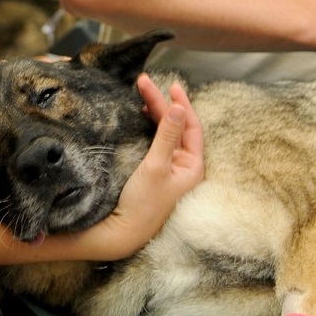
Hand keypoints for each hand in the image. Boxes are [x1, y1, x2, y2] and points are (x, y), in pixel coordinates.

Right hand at [83, 74, 203, 259]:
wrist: (122, 233)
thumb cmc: (142, 204)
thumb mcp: (156, 166)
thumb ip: (166, 135)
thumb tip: (178, 108)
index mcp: (193, 167)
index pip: (191, 127)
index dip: (182, 104)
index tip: (170, 85)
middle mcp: (184, 167)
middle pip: (176, 127)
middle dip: (162, 104)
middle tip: (145, 82)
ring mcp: (169, 170)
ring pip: (166, 133)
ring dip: (156, 113)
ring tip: (143, 94)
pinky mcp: (154, 173)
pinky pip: (157, 143)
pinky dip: (150, 127)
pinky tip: (142, 116)